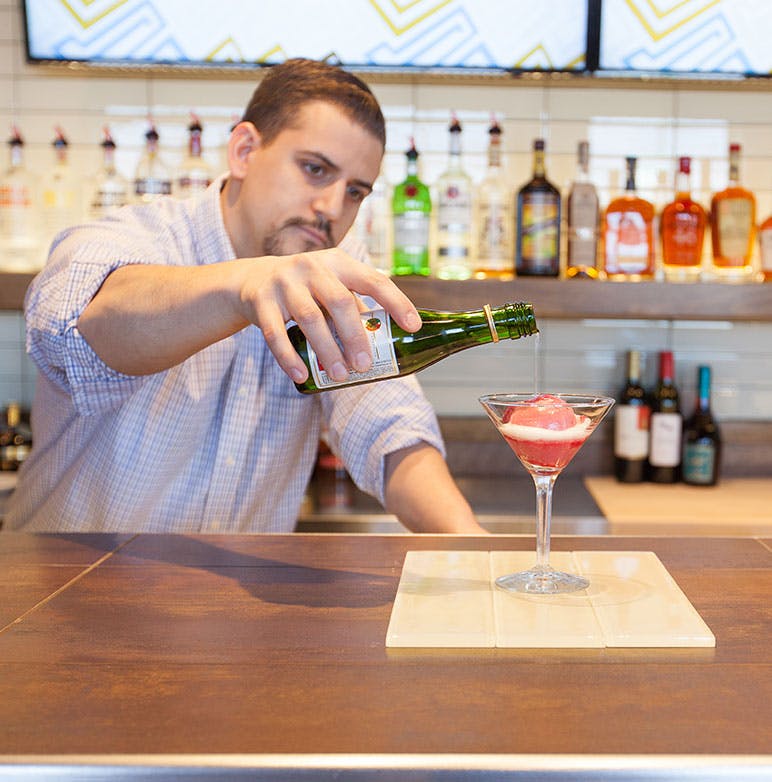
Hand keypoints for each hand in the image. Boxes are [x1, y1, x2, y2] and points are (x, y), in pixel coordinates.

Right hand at [237, 247, 421, 382]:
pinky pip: (276, 334)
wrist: (254, 279)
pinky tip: (301, 375)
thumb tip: (390, 338)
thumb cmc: (306, 288)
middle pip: (340, 302)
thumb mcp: (331, 286)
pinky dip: (289, 358)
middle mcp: (312, 267)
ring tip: (339, 376)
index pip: (373, 280)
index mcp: (338, 263)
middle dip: (355, 336)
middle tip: (364, 365)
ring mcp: (285, 283)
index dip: (396, 302)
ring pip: (310, 319)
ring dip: (327, 350)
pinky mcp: (261, 302)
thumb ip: (355, 307)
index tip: (413, 326)